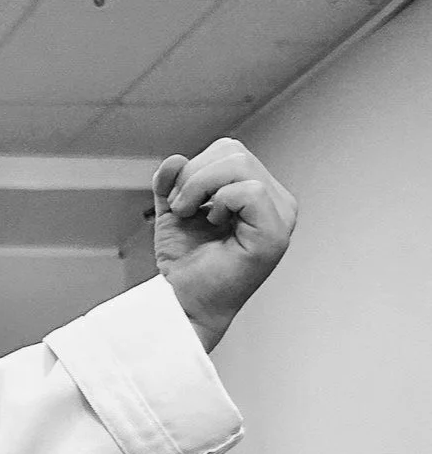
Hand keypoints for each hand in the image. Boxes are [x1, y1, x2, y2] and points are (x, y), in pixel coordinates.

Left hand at [151, 139, 295, 351]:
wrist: (182, 302)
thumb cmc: (185, 264)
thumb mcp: (173, 212)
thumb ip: (173, 182)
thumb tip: (174, 159)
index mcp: (257, 192)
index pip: (229, 151)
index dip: (194, 168)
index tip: (179, 202)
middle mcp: (275, 201)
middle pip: (233, 152)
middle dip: (193, 176)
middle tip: (180, 210)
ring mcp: (280, 216)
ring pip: (240, 165)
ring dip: (199, 187)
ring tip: (191, 215)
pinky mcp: (275, 233)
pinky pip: (250, 190)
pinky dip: (219, 200)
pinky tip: (212, 223)